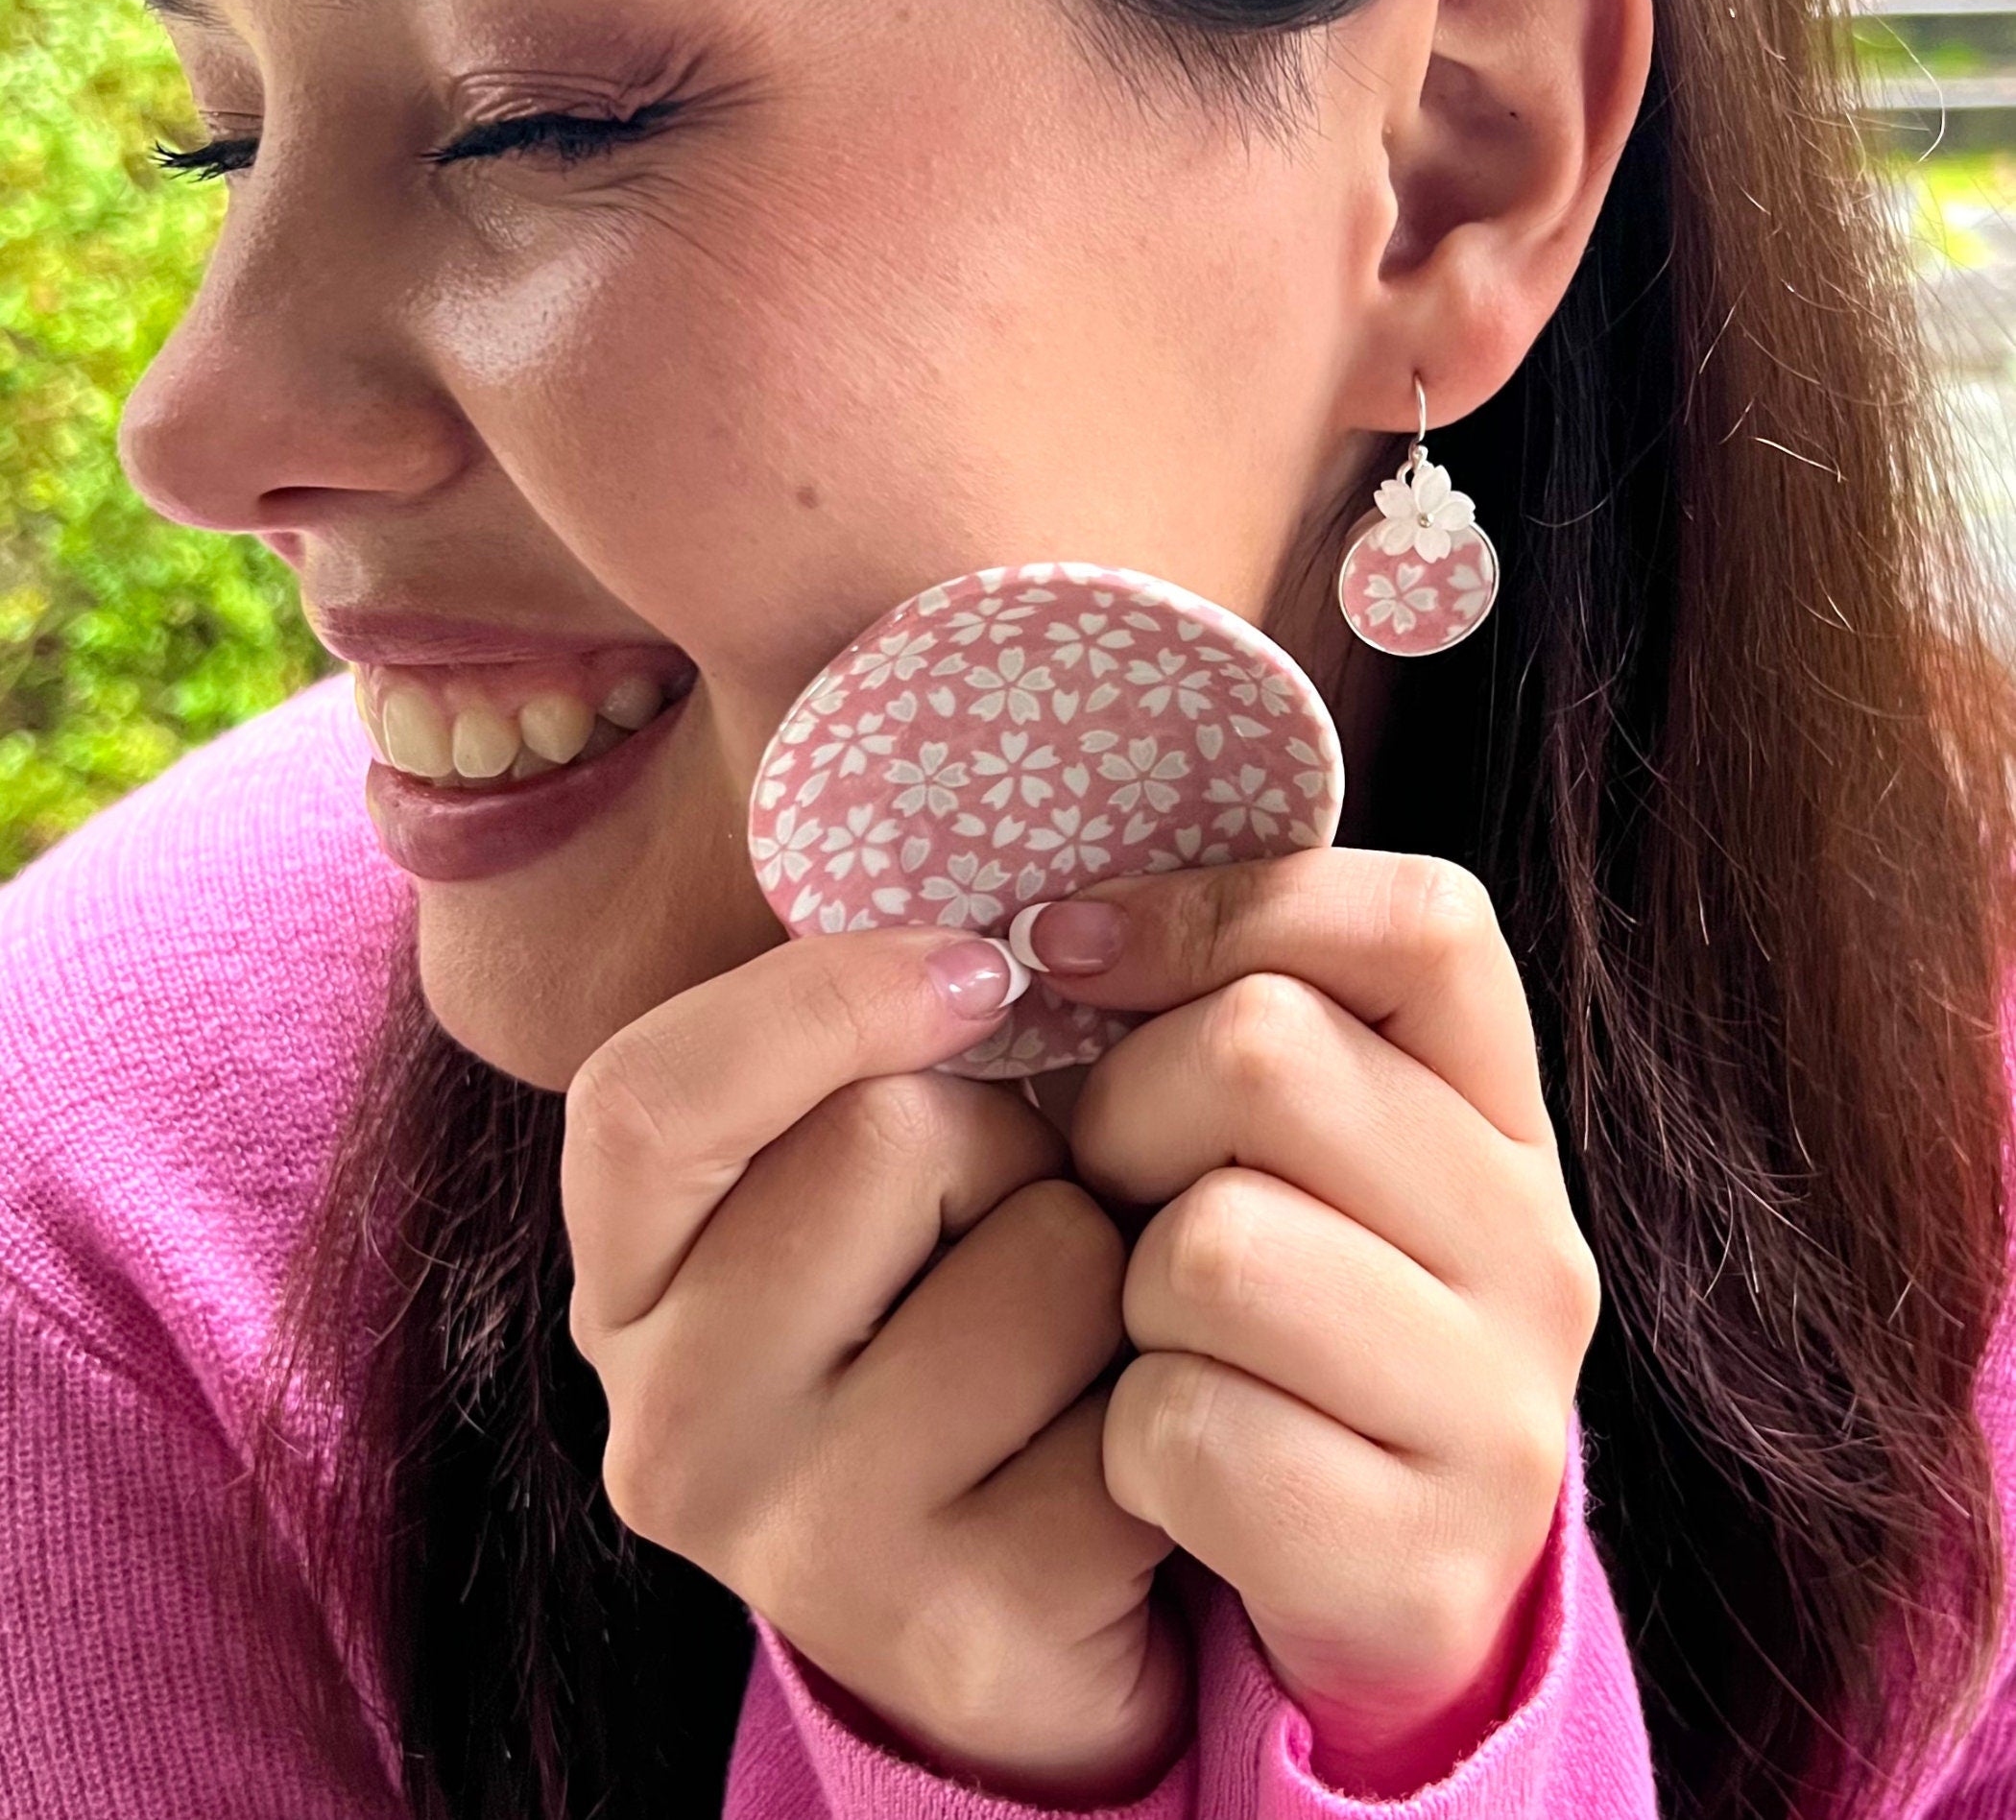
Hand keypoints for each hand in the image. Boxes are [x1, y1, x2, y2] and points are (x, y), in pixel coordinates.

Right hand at [560, 925, 1189, 1806]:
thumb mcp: (867, 1178)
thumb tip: (1011, 915)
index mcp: (628, 1287)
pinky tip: (1123, 1440)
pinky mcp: (954, 1629)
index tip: (979, 972)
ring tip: (1075, 1338)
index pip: (646, 1098)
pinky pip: (1133, 1402)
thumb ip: (871, 1046)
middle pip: (882, 1140)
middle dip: (1013, 1144)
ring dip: (1104, 1263)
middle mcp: (670, 1427)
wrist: (1034, 1599)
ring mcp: (798, 1544)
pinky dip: (1166, 1380)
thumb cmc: (955, 1317)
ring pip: (1035, 1259)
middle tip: (1018, 1224)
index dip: (820, 998)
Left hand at [1022, 850, 1599, 1794]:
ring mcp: (1495, 1415)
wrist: (1355, 1584)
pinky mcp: (1418, 1565)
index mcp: (1503, 1118)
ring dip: (1126, 1294)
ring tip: (1157, 1335)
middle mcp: (1534, 1250)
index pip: (1421, 923)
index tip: (1076, 953)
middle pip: (1265, 1053)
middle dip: (1126, 1113)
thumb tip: (1059, 934)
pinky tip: (1169, 1462)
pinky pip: (1182, 1427)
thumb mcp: (1277, 1150)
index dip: (1223, 908)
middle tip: (1117, 1194)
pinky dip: (1125, 1443)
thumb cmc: (1272, 1319)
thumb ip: (1228, 1018)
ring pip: (1211, 1245)